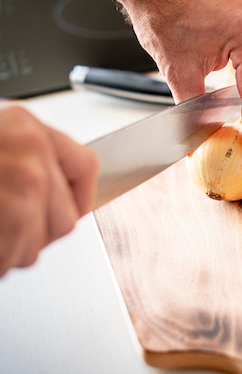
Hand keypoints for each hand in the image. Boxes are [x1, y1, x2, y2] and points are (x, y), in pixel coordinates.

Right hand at [0, 105, 98, 276]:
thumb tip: (55, 192)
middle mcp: (31, 148)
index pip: (87, 166)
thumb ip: (27, 159)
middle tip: (8, 233)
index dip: (81, 198)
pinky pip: (17, 253)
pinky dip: (1, 260)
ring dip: (12, 251)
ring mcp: (21, 178)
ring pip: (42, 240)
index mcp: (27, 127)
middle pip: (67, 216)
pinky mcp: (9, 207)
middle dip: (36, 235)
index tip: (71, 211)